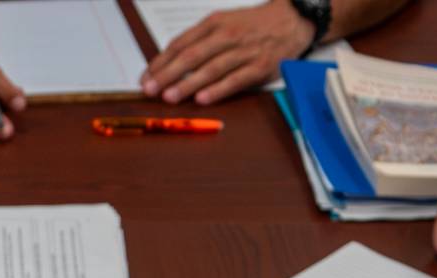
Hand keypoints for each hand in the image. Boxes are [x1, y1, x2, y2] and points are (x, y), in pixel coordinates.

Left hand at [142, 2, 310, 104]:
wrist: (291, 19)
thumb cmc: (252, 25)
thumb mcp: (223, 23)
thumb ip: (199, 40)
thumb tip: (170, 62)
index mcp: (214, 23)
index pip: (181, 43)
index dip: (161, 61)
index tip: (145, 77)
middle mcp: (227, 35)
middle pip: (191, 56)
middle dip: (167, 74)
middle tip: (150, 90)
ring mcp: (244, 52)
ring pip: (211, 69)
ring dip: (188, 83)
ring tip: (170, 97)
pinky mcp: (260, 67)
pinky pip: (235, 79)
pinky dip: (218, 90)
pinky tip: (202, 99)